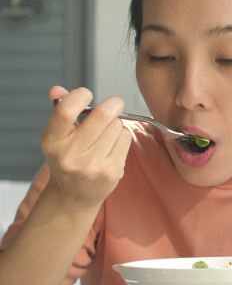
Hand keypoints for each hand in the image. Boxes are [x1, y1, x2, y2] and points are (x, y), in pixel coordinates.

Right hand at [42, 86, 131, 209]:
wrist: (74, 196)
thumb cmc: (67, 158)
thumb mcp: (56, 136)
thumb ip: (59, 110)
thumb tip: (57, 88)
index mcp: (53, 142)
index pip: (66, 111)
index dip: (80, 96)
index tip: (87, 94)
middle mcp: (71, 155)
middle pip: (102, 116)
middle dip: (113, 104)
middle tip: (114, 103)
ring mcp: (93, 165)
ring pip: (116, 126)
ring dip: (115, 124)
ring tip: (105, 133)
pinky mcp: (112, 171)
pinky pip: (125, 138)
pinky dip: (122, 135)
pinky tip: (112, 144)